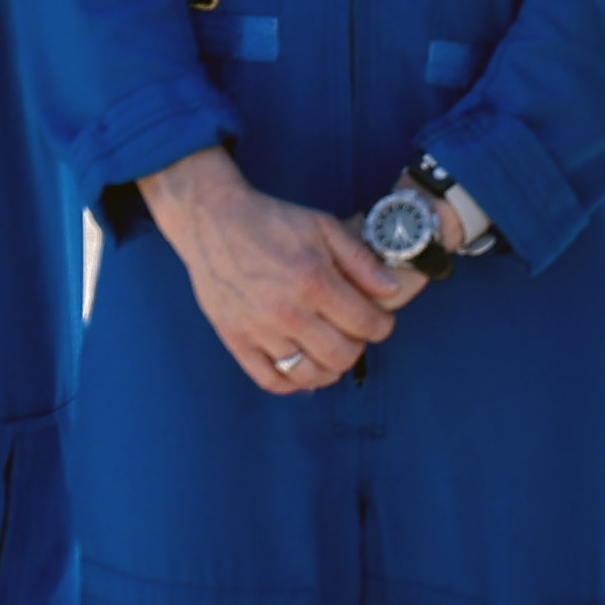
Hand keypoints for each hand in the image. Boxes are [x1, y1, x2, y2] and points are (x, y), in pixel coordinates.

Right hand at [137, 144, 418, 393]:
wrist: (214, 221)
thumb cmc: (271, 221)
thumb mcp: (323, 227)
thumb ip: (360, 261)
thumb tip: (390, 291)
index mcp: (313, 281)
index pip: (365, 324)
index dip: (381, 326)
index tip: (380, 322)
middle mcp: (287, 312)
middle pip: (341, 355)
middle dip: (358, 347)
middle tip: (354, 333)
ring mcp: (259, 330)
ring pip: (309, 374)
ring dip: (329, 368)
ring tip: (331, 351)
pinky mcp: (236, 340)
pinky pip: (270, 380)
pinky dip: (293, 383)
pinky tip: (303, 368)